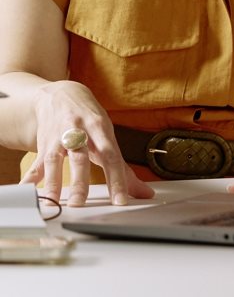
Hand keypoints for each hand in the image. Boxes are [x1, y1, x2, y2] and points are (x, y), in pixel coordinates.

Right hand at [20, 79, 154, 206]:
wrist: (62, 94)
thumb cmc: (89, 118)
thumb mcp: (107, 134)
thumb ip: (122, 166)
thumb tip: (144, 193)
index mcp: (99, 128)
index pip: (111, 156)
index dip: (116, 178)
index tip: (120, 200)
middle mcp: (78, 131)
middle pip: (80, 157)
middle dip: (80, 180)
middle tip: (80, 203)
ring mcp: (58, 136)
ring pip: (55, 159)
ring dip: (53, 181)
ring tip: (53, 201)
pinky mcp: (43, 143)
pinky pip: (36, 162)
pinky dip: (31, 177)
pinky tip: (27, 190)